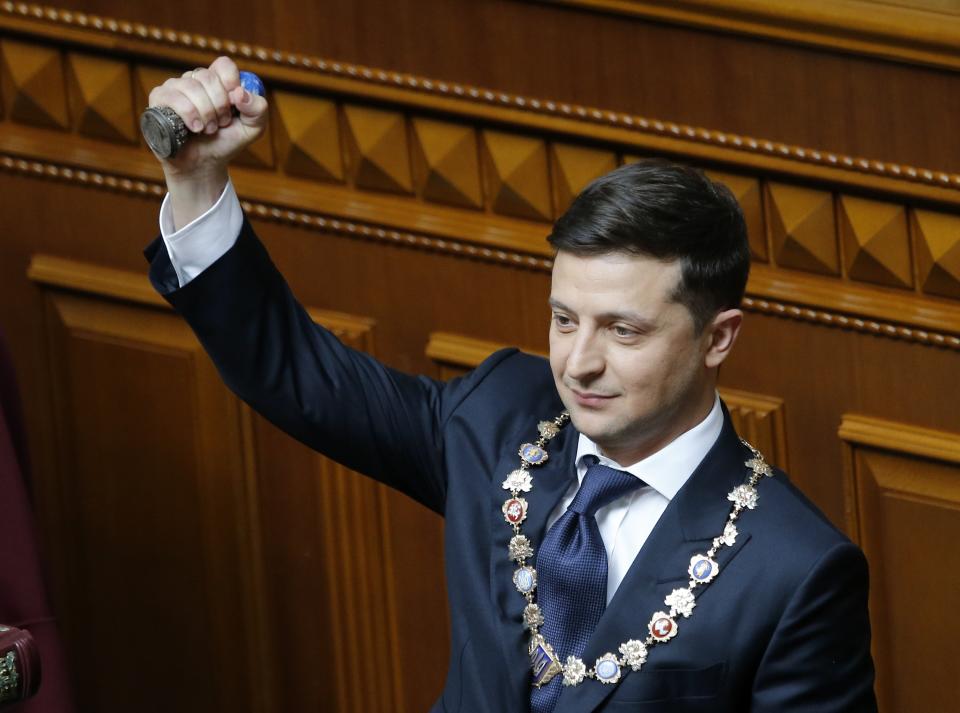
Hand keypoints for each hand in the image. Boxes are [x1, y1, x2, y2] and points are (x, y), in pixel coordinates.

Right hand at [147, 56, 267, 227]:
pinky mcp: (159, 99)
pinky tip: (193, 128)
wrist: (204, 164)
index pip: (223, 65)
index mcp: (217, 81)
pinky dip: (188, 114)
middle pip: (208, 77)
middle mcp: (194, 80)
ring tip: (207, 130)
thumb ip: (258, 109)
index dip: (230, 82)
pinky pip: (172, 97)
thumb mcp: (253, 129)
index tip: (234, 103)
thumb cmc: (226, 142)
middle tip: (220, 124)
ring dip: (205, 113)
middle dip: (219, 106)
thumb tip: (240, 93)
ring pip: (191, 87)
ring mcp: (175, 88)